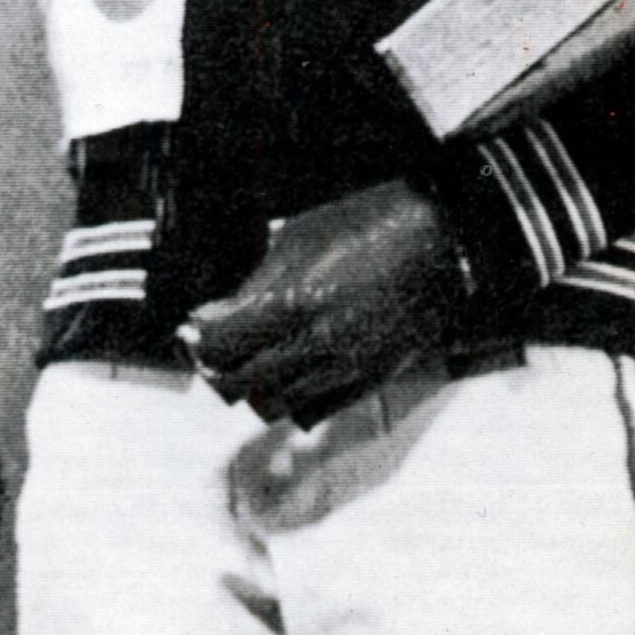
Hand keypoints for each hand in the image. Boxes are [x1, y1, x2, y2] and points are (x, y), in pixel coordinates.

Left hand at [178, 179, 472, 426]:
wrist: (443, 239)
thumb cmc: (370, 224)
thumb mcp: (299, 238)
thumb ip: (256, 284)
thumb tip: (218, 314)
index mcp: (296, 304)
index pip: (223, 346)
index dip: (198, 342)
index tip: (191, 331)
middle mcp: (320, 346)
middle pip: (243, 383)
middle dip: (217, 368)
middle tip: (209, 349)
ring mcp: (348, 369)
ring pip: (276, 405)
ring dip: (252, 387)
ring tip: (246, 361)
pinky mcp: (371, 380)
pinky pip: (316, 410)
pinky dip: (291, 399)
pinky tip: (287, 372)